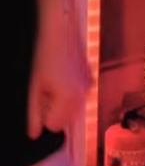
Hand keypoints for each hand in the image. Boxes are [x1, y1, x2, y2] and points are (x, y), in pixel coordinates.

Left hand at [27, 10, 90, 138]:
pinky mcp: (89, 81)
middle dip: (54, 112)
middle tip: (45, 92)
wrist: (62, 32)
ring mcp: (88, 88)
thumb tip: (34, 133)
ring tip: (53, 83)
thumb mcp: (34, 87)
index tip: (39, 103)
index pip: (54, 126)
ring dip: (62, 104)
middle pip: (66, 121)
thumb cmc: (46, 55)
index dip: (43, 117)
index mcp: (68, 99)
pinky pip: (78, 97)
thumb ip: (34, 112)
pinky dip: (70, 94)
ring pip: (73, 111)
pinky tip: (62, 78)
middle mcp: (82, 96)